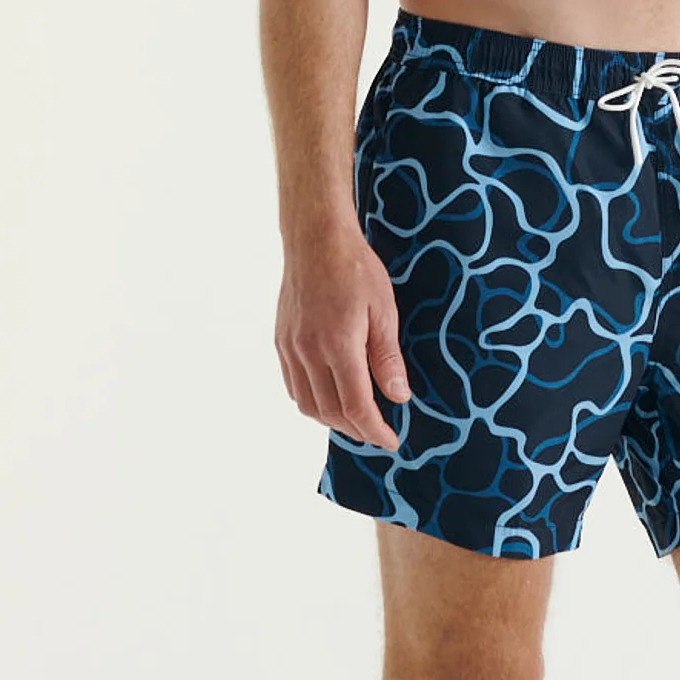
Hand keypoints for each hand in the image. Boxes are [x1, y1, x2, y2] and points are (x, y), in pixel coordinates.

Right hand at [275, 226, 410, 451]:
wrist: (316, 239)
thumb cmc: (355, 268)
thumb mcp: (384, 309)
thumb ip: (387, 357)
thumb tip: (398, 397)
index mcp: (338, 345)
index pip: (356, 406)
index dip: (374, 430)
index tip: (391, 441)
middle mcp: (308, 352)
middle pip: (331, 412)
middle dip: (357, 430)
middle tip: (378, 433)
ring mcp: (291, 348)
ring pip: (308, 404)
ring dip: (333, 420)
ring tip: (357, 420)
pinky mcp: (281, 342)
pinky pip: (294, 386)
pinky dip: (312, 401)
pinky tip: (330, 397)